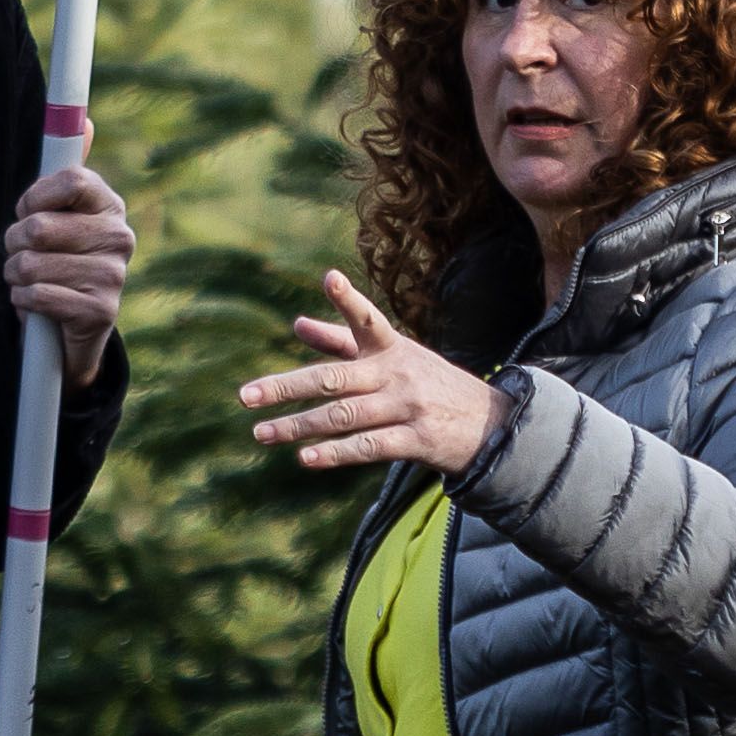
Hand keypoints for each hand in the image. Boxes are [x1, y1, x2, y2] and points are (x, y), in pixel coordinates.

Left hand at [5, 161, 136, 379]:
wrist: (73, 330)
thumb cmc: (60, 261)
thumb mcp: (64, 216)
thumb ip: (69, 172)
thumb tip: (86, 121)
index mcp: (109, 206)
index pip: (72, 180)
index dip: (35, 196)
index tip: (25, 210)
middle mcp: (120, 237)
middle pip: (41, 227)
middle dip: (14, 243)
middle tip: (22, 252)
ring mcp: (114, 276)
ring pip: (32, 265)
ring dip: (15, 275)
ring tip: (27, 280)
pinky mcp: (101, 312)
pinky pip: (38, 296)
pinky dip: (23, 300)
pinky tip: (34, 304)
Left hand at [242, 273, 496, 479]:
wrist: (488, 425)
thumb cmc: (428, 384)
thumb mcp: (391, 357)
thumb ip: (341, 340)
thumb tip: (297, 324)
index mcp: (391, 347)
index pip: (367, 319)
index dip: (349, 299)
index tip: (329, 278)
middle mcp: (397, 373)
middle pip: (334, 378)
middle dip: (287, 387)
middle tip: (246, 396)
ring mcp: (407, 407)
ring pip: (343, 417)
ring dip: (298, 426)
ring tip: (262, 433)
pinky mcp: (416, 441)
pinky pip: (368, 448)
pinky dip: (335, 453)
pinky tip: (305, 457)